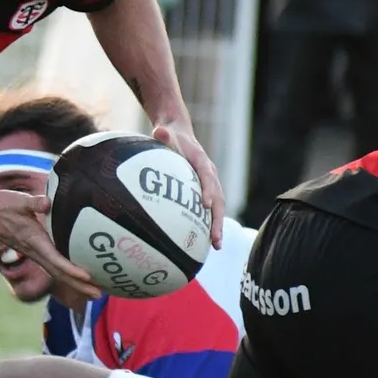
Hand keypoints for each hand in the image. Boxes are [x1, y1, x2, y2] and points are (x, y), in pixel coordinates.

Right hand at [0, 187, 100, 297]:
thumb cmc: (1, 206)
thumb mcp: (18, 200)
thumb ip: (34, 202)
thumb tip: (47, 202)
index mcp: (34, 241)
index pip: (56, 260)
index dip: (72, 270)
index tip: (89, 277)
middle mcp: (35, 251)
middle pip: (60, 274)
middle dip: (79, 286)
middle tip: (99, 295)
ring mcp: (34, 253)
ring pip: (57, 273)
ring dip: (76, 284)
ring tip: (95, 292)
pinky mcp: (34, 250)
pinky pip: (54, 266)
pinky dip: (68, 274)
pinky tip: (78, 275)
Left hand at [152, 115, 224, 247]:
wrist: (179, 133)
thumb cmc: (171, 135)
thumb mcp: (166, 132)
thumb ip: (163, 134)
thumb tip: (158, 131)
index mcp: (201, 161)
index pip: (206, 176)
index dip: (208, 190)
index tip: (206, 205)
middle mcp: (209, 174)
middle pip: (218, 198)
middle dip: (218, 219)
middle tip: (215, 239)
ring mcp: (209, 184)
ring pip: (217, 207)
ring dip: (217, 226)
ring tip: (216, 246)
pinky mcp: (205, 190)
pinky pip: (210, 209)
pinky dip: (209, 224)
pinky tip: (205, 242)